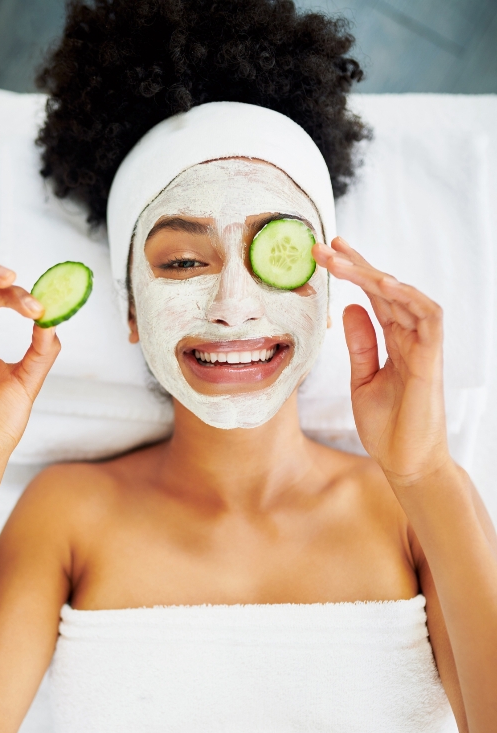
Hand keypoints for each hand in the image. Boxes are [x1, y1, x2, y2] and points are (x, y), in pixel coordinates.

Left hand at [312, 237, 448, 484]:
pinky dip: (409, 298)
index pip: (375, 297)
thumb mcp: (363, 380)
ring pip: (405, 297)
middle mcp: (411, 339)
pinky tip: (384, 284)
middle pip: (386, 290)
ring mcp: (423, 348)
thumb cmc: (388, 427)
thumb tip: (348, 307)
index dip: (355, 272)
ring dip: (374, 275)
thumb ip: (360, 344)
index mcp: (395, 342)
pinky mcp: (430, 362)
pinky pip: (428, 320)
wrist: (405, 463)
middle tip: (325, 245)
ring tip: (343, 259)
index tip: (328, 252)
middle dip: (356, 265)